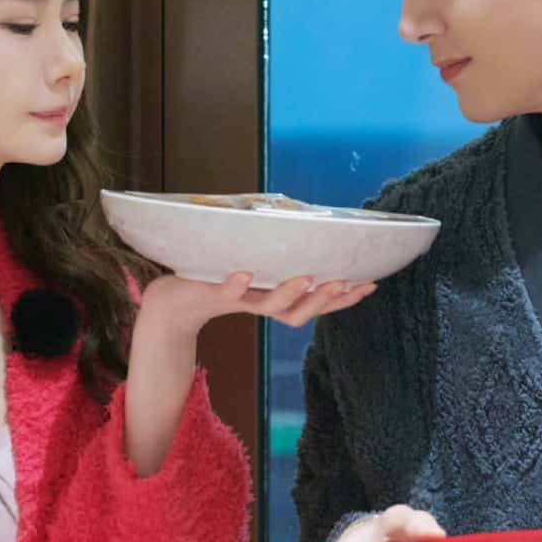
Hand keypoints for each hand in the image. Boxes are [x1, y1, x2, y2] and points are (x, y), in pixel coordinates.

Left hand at [138, 272, 376, 340]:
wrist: (170, 302)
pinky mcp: (210, 293)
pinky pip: (225, 291)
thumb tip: (309, 229)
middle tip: (346, 283)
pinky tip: (244, 274)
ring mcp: (237, 300)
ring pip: (270, 306)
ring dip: (289, 293)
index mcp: (274, 300)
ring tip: (306, 278)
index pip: (316, 304)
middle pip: (300, 313)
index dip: (344, 299)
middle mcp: (259, 305)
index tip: (371, 284)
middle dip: (325, 300)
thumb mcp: (253, 268)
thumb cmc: (214, 280)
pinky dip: (235, 285)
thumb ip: (277, 258)